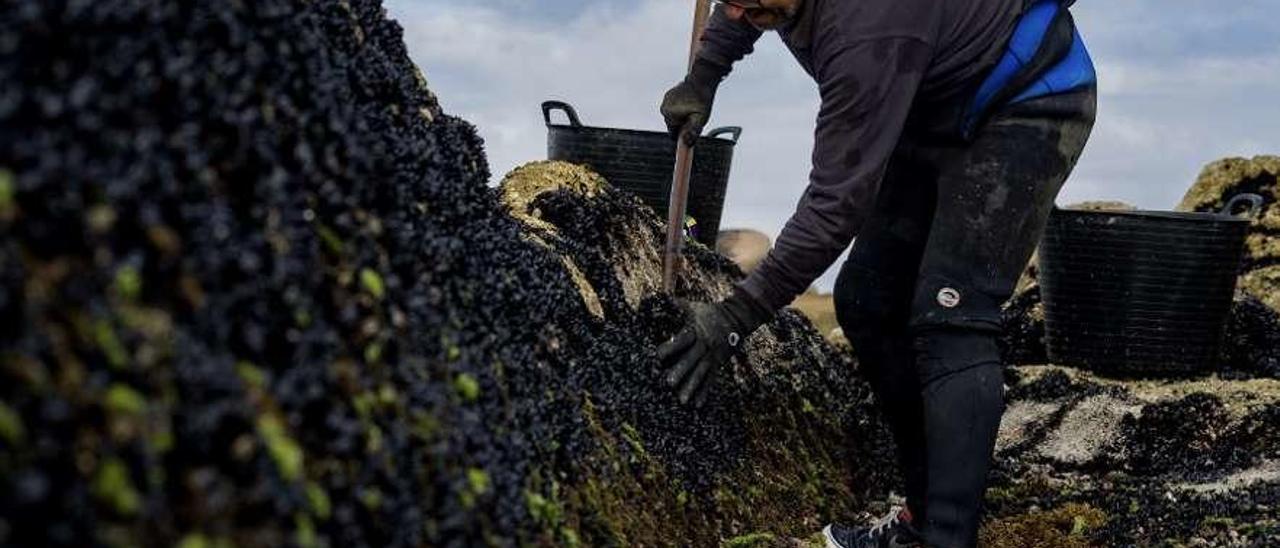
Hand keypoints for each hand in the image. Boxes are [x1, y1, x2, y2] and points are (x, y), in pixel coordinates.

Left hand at [656, 289, 772, 405]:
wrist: (736, 318)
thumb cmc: (708, 312)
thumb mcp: (693, 307)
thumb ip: (676, 305)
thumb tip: (658, 298)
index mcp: (696, 331)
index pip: (682, 339)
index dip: (670, 347)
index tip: (657, 356)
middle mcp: (704, 346)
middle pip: (691, 360)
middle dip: (680, 372)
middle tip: (668, 383)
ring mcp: (711, 357)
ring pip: (701, 374)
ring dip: (691, 387)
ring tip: (682, 400)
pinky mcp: (717, 365)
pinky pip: (711, 380)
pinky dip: (704, 393)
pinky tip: (697, 405)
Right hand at [659, 58, 728, 145]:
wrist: (701, 80)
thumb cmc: (702, 100)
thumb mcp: (700, 119)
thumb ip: (693, 132)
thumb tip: (686, 144)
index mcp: (669, 116)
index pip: (673, 134)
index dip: (682, 135)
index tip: (690, 131)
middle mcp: (664, 109)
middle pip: (673, 125)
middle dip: (682, 124)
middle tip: (693, 116)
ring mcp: (665, 101)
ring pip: (673, 117)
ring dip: (681, 116)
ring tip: (692, 108)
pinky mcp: (668, 96)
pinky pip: (673, 108)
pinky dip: (680, 108)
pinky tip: (689, 102)